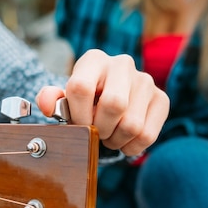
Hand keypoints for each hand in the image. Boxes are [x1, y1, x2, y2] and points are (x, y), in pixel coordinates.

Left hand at [36, 49, 168, 156]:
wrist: (109, 100)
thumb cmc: (84, 102)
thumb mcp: (65, 100)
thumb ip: (51, 100)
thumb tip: (46, 103)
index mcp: (93, 60)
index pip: (81, 88)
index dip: (77, 115)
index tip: (78, 124)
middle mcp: (122, 64)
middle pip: (114, 105)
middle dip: (101, 128)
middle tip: (97, 132)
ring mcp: (145, 81)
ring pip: (132, 124)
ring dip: (116, 140)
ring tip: (109, 136)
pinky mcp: (161, 99)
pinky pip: (147, 135)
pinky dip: (131, 147)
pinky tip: (124, 140)